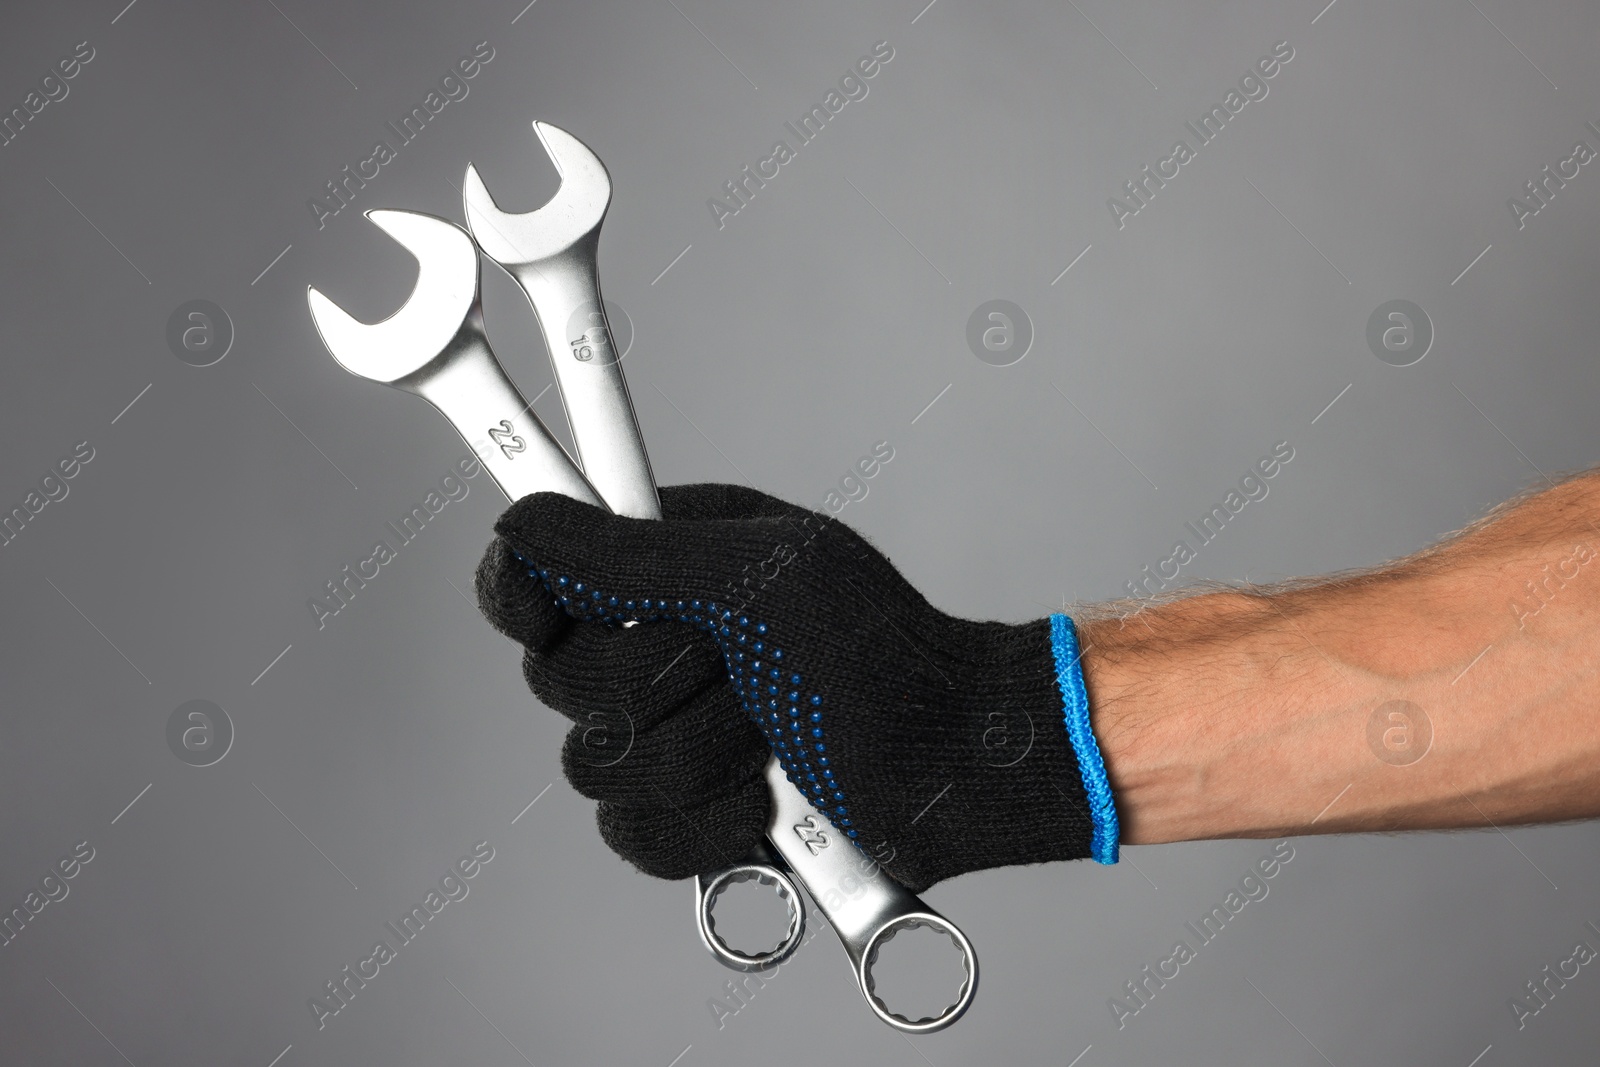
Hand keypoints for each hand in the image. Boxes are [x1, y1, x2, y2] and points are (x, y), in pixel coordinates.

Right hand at [475, 483, 1115, 891]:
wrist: (951, 762)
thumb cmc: (879, 648)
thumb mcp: (756, 576)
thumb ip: (628, 555)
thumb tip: (522, 523)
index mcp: (661, 569)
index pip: (536, 580)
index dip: (522, 599)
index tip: (543, 616)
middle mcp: (651, 648)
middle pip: (558, 681)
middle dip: (658, 681)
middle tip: (737, 664)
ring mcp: (665, 736)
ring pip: (595, 767)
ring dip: (699, 753)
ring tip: (772, 733)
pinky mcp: (685, 816)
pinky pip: (632, 836)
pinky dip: (708, 823)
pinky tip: (763, 801)